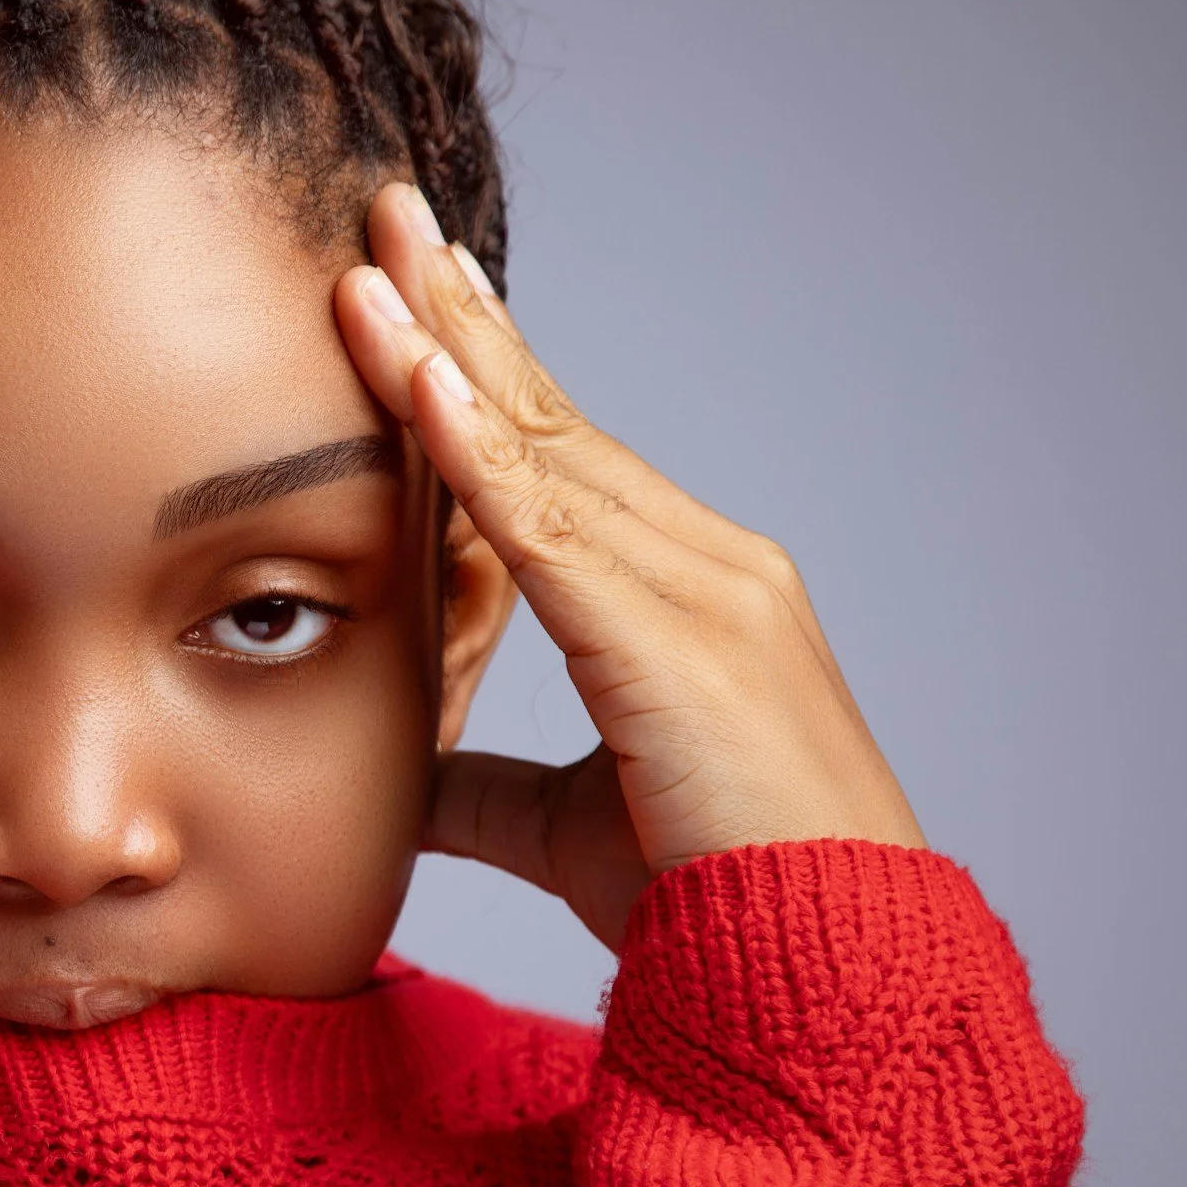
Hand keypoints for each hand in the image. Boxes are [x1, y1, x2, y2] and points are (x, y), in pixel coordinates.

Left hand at [334, 182, 925, 952]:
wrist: (816, 976)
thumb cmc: (709, 901)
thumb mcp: (566, 827)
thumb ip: (490, 790)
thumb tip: (414, 778)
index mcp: (683, 593)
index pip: (556, 456)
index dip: (476, 368)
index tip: (408, 291)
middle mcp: (703, 565)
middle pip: (550, 415)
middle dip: (459, 311)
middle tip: (386, 211)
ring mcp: (701, 592)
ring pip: (545, 449)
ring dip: (447, 351)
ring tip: (371, 261)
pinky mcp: (673, 643)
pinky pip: (553, 529)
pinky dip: (480, 453)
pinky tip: (419, 380)